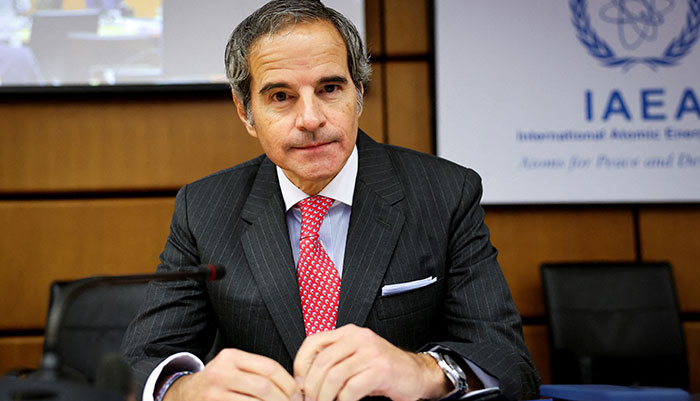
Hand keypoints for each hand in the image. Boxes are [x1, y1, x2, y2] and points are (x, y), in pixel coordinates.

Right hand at [163, 348, 301, 400]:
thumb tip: (297, 386)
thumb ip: (259, 372)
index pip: (270, 368)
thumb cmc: (218, 382)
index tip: (299, 394)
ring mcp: (214, 392)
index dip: (289, 383)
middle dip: (284, 399)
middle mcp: (221, 372)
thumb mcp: (234, 368)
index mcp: (232, 357)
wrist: (184, 395)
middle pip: (264, 387)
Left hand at [293, 324, 451, 400]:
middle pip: (322, 362)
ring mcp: (371, 352)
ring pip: (333, 376)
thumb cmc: (382, 370)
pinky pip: (351, 388)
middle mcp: (358, 338)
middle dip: (312, 388)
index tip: (299, 384)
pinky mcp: (380, 370)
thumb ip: (334, 361)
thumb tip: (303, 380)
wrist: (416, 374)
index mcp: (348, 333)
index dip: (300, 365)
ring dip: (325, 397)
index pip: (313, 342)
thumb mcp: (355, 359)